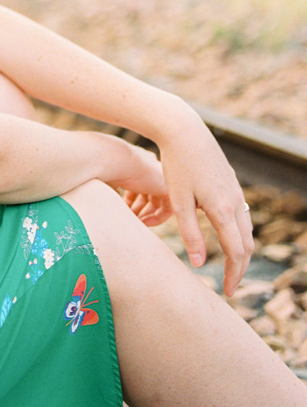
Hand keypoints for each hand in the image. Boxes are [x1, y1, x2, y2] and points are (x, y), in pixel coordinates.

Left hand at [155, 103, 253, 295]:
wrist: (183, 130)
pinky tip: (228, 235)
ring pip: (246, 228)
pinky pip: (242, 213)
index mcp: (223, 209)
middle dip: (241, 267)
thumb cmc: (176, 165)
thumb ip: (190, 234)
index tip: (227, 293)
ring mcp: (234, 190)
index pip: (236, 252)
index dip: (233, 275)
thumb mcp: (178, 201)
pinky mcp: (230, 181)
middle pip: (246, 243)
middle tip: (231, 286)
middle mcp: (235, 200)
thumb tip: (200, 264)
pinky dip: (239, 231)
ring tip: (231, 265)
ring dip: (241, 250)